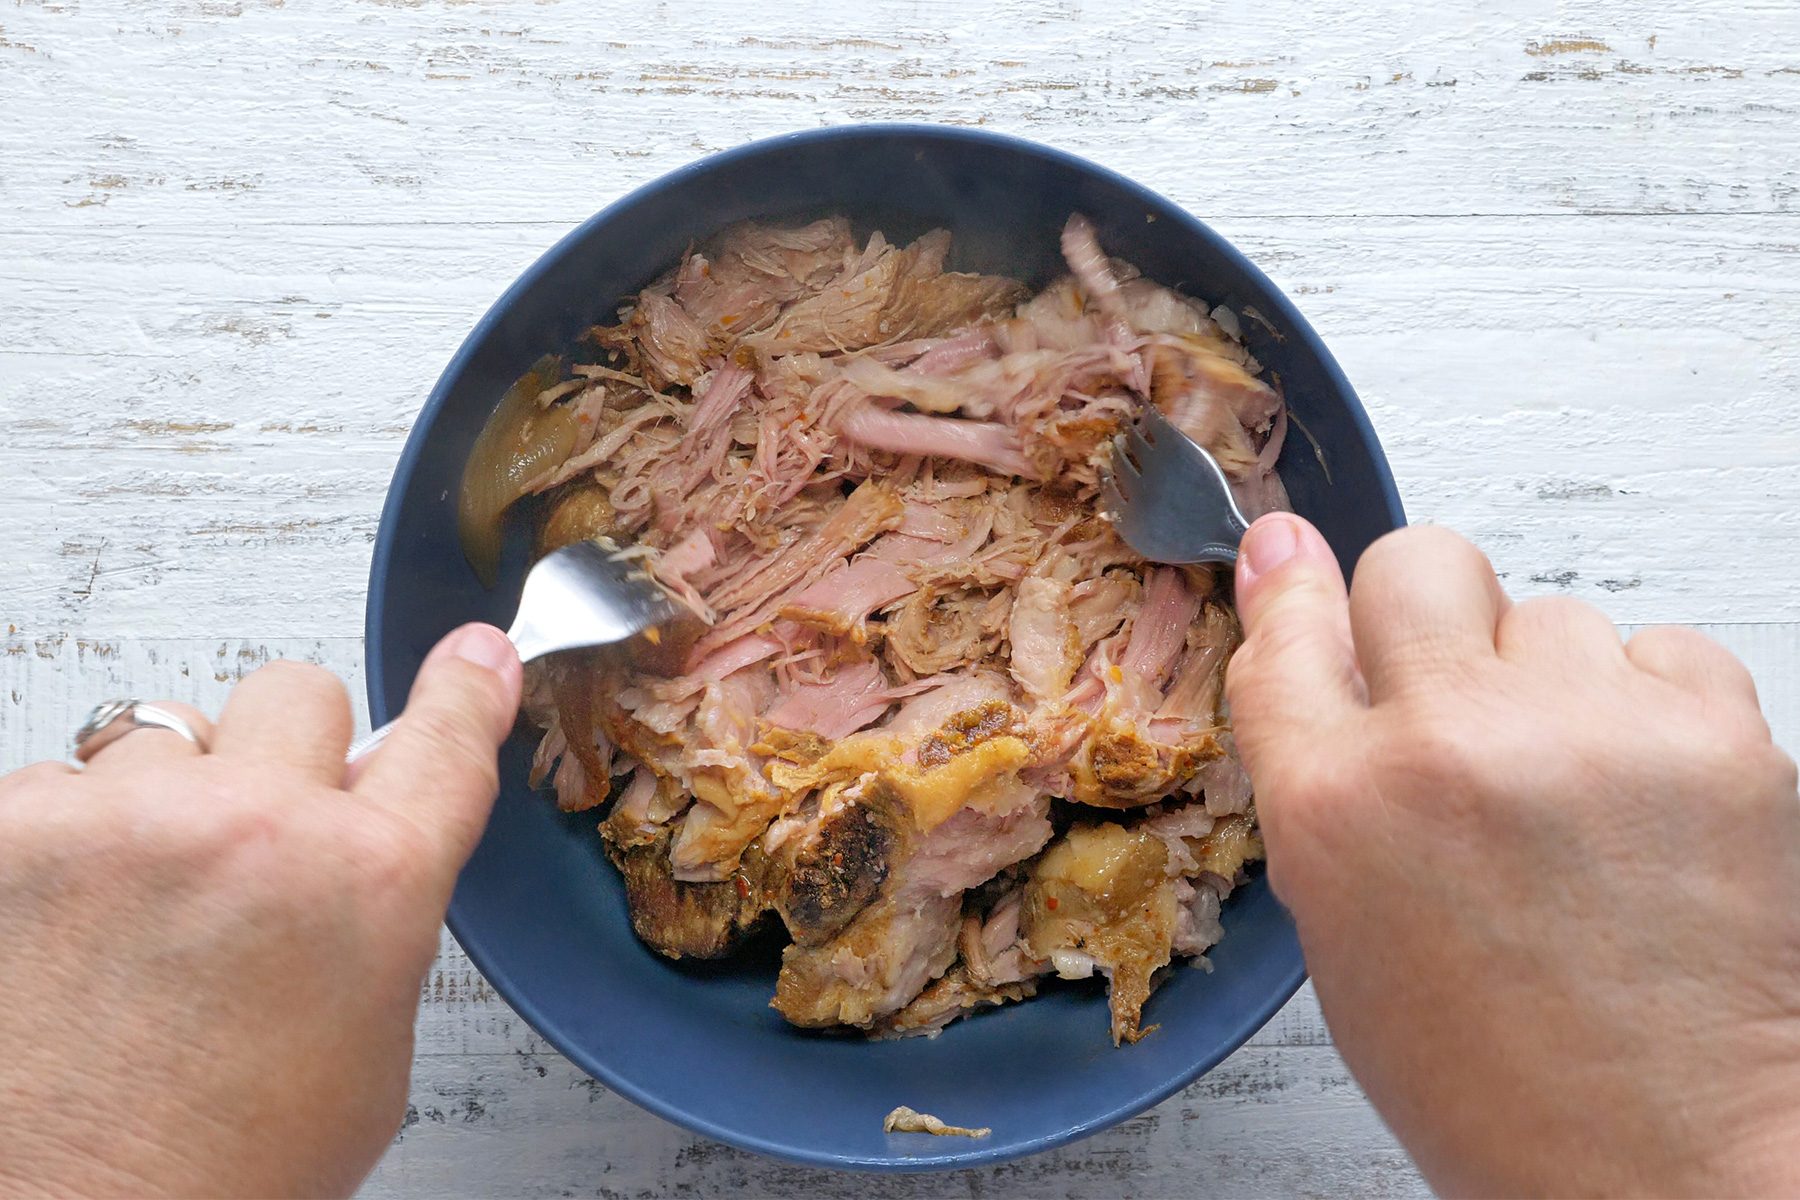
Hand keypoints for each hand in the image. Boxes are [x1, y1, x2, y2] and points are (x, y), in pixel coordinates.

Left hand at [0, 624, 521, 1198]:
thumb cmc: (212, 1170)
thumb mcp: (364, 1053)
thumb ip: (377, 912)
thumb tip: (360, 824)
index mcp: (370, 884)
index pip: (442, 739)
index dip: (463, 689)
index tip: (472, 655)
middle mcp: (255, 827)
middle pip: (295, 690)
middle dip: (285, 754)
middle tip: (255, 837)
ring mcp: (124, 820)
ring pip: (165, 732)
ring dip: (166, 797)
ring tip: (140, 911)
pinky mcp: (11, 834)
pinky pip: (55, 781)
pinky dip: (67, 837)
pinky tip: (68, 925)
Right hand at [1226, 514, 1799, 1196]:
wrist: (1670, 1159)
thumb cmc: (1500, 1076)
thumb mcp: (1344, 930)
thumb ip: (1318, 772)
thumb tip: (1301, 629)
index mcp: (1335, 808)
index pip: (1286, 634)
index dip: (1289, 589)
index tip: (1291, 554)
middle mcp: (1448, 745)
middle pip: (1417, 564)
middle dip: (1427, 614)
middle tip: (1461, 695)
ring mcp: (1585, 729)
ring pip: (1550, 611)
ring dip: (1551, 681)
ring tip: (1573, 793)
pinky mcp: (1713, 734)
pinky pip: (1664, 647)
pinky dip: (1652, 706)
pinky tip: (1645, 798)